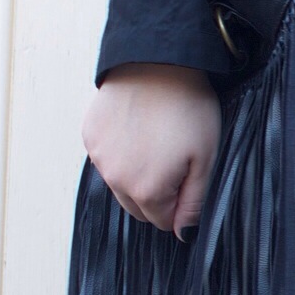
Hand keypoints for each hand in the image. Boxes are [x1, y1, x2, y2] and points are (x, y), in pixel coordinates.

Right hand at [82, 64, 221, 234]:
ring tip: (156, 141)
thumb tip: (182, 233)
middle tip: (175, 161)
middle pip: (137, 207)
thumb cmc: (187, 108)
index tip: (188, 178)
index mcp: (147, 191)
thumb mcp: (206, 159)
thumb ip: (193, 202)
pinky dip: (119, 152)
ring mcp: (98, 157)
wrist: (157, 61)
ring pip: (119, 184)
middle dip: (156, 195)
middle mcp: (116, 180)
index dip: (178, 205)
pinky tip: (137, 129)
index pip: (161, 221)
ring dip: (135, 174)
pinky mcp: (89, 135)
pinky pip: (105, 158)